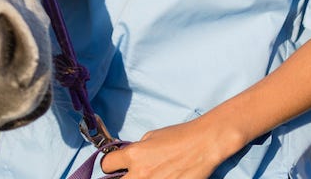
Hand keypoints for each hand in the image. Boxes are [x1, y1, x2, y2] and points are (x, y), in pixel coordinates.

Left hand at [98, 116, 236, 178]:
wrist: (204, 144)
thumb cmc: (180, 136)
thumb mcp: (151, 136)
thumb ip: (136, 149)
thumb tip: (127, 159)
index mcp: (134, 155)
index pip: (106, 164)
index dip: (110, 164)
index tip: (116, 165)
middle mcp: (140, 173)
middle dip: (122, 177)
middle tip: (131, 173)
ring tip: (150, 174)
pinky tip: (163, 177)